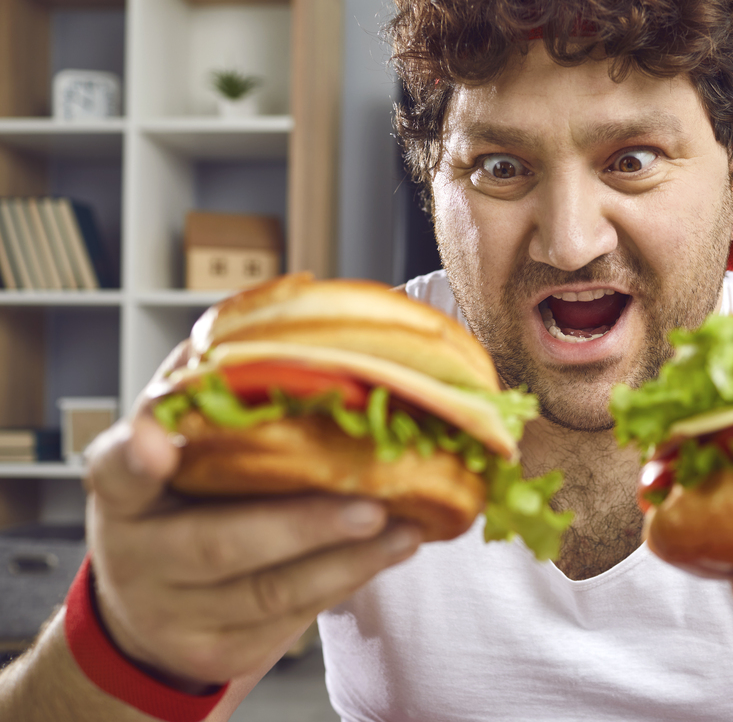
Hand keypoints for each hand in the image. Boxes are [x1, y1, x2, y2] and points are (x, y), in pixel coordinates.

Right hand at [83, 342, 421, 688]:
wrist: (153, 610)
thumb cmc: (185, 499)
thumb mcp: (181, 448)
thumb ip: (219, 390)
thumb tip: (299, 294)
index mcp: (126, 491)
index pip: (116, 468)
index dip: (135, 454)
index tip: (156, 443)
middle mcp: (141, 555)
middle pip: (218, 542)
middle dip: (300, 526)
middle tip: (370, 504)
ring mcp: (179, 612)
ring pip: (271, 591)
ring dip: (348, 560)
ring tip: (403, 529)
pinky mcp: (223, 650)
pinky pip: (294, 617)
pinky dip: (349, 581)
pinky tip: (391, 550)